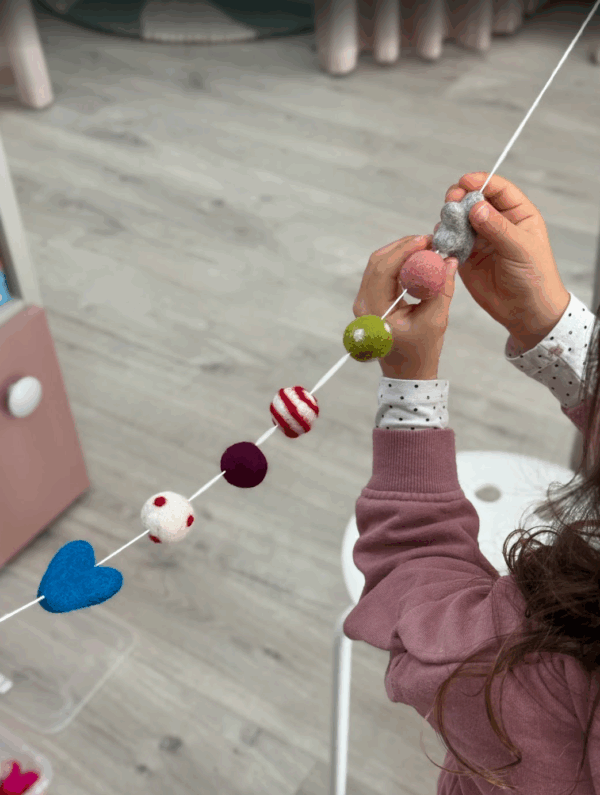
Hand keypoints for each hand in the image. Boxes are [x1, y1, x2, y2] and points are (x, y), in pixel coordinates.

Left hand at [353, 235, 459, 378]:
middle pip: (378, 262)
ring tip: (426, 249)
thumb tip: (449, 259)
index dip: (404, 249)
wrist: (407, 374)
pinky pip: (382, 275)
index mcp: (374, 310)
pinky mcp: (371, 301)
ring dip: (401, 254)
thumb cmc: (421, 353)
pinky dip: (399, 264)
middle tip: (428, 241)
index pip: (383, 269)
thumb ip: (442, 289)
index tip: (426, 240)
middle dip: (403, 247)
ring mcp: (364, 302)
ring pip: (378, 265)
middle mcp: (363, 304)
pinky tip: (417, 262)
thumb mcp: (435, 320)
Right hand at [438, 172, 569, 349]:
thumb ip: (498, 228)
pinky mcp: (466, 257)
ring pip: (459, 220)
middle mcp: (497, 223)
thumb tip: (476, 208)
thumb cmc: (534, 277)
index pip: (498, 189)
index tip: (464, 183)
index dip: (480, 182)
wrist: (525, 312)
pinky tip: (442, 241)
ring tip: (446, 226)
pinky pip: (451, 242)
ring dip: (450, 219)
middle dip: (460, 198)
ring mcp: (480, 239)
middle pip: (474, 200)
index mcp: (517, 214)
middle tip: (451, 203)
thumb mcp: (520, 249)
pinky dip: (444, 239)